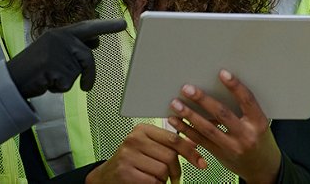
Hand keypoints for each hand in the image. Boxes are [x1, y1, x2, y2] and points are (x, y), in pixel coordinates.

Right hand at [6, 18, 126, 98]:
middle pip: (86, 56)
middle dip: (89, 73)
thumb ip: (71, 47)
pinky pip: (68, 83)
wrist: (12, 79)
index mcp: (59, 33)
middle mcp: (59, 39)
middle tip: (87, 86)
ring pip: (78, 72)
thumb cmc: (34, 67)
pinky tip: (46, 83)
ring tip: (50, 79)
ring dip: (68, 81)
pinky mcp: (55, 67)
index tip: (123, 24)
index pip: (87, 27)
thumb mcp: (52, 50)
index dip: (106, 26)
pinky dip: (59, 88)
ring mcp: (57, 53)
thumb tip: (95, 43)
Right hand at [86, 123, 204, 183]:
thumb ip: (168, 144)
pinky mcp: (125, 171)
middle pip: (170, 157)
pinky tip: (145, 182)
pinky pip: (153, 181)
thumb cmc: (132, 162)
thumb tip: (195, 143)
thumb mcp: (149, 148)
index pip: (173, 139)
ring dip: (163, 179)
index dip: (190, 152)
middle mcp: (134, 139)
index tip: (201, 163)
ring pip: (163, 170)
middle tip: (173, 178)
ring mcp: (128, 155)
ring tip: (153, 177)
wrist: (107, 176)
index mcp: (142, 130)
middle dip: (175, 171)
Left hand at [166, 70, 281, 183]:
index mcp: (258, 123)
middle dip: (202, 100)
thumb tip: (216, 87)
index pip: (247, 100)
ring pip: (207, 129)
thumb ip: (242, 109)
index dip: (235, 86)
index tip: (222, 73)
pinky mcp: (220, 155)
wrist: (263, 168)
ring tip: (176, 104)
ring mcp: (232, 147)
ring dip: (189, 115)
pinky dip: (186, 130)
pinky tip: (176, 121)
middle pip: (222, 114)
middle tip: (187, 88)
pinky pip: (200, 141)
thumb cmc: (259, 139)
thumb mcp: (258, 123)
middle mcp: (246, 135)